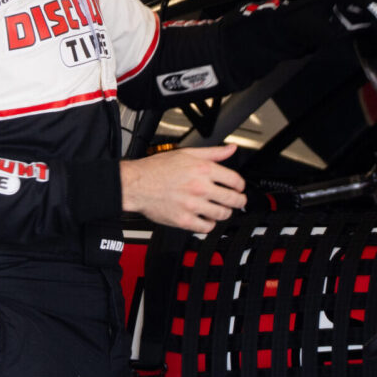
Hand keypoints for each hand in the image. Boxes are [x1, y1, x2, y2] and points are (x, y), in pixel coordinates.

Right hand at [120, 144, 245, 232]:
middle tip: (237, 201)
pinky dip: (209, 224)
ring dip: (224, 212)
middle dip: (239, 201)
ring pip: (222, 214)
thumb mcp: (186, 153)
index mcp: (202, 169)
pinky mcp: (184, 220)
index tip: (239, 188)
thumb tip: (231, 149)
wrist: (136, 184)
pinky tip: (205, 218)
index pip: (234, 180)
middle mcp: (199, 187)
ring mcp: (192, 205)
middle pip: (232, 199)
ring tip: (220, 209)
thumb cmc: (156, 169)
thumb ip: (213, 152)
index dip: (240, 185)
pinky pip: (206, 227)